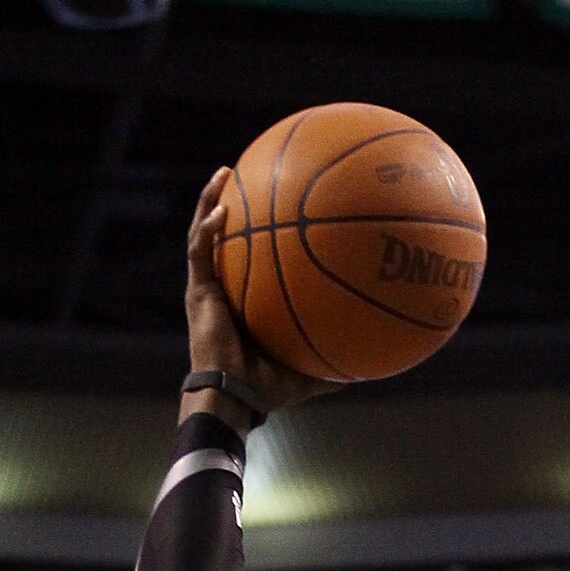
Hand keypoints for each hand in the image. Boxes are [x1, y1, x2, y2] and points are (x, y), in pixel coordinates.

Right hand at [183, 170, 331, 414]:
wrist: (234, 398)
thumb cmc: (267, 389)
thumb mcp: (309, 371)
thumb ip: (334, 363)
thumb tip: (371, 368)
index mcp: (243, 299)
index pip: (249, 258)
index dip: (258, 233)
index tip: (278, 206)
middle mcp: (223, 288)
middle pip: (226, 237)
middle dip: (233, 203)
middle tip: (248, 174)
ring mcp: (207, 288)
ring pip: (204, 233)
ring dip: (210, 201)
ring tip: (224, 172)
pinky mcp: (197, 292)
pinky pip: (200, 251)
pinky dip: (208, 228)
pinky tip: (221, 209)